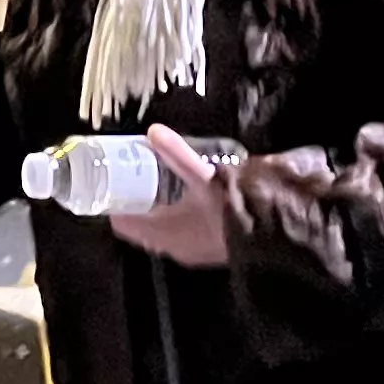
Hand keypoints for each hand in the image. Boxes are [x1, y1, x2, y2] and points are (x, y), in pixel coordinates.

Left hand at [106, 128, 236, 268]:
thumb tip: (154, 131)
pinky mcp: (205, 252)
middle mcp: (171, 248)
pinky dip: (173, 223)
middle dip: (135, 207)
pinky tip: (181, 205)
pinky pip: (178, 238)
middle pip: (139, 229)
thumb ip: (178, 153)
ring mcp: (189, 253)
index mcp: (163, 232)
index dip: (115, 206)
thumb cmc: (231, 208)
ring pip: (159, 235)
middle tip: (133, 183)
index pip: (122, 224)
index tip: (113, 186)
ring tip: (155, 189)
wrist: (271, 232)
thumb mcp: (201, 176)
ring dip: (155, 215)